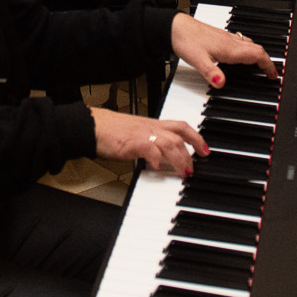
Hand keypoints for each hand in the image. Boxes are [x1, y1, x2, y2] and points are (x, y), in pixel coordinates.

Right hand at [90, 106, 206, 175]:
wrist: (91, 126)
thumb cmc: (109, 131)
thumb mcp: (135, 135)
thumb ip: (150, 144)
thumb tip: (161, 159)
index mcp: (152, 124)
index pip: (180, 126)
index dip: (196, 137)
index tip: (205, 149)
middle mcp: (150, 127)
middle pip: (179, 135)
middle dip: (192, 151)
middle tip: (195, 166)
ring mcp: (141, 134)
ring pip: (169, 142)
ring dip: (180, 158)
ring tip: (183, 172)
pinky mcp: (130, 142)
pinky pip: (149, 148)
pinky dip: (156, 158)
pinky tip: (158, 167)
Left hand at [168, 11, 277, 87]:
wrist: (175, 27)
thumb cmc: (186, 40)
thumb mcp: (198, 61)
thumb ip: (211, 73)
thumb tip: (222, 83)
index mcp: (230, 48)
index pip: (257, 54)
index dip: (268, 65)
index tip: (273, 74)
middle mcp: (231, 41)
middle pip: (257, 48)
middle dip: (267, 60)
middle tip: (270, 72)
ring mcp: (225, 37)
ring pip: (249, 44)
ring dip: (258, 54)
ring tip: (259, 64)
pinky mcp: (219, 36)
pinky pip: (240, 42)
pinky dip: (247, 50)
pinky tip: (239, 55)